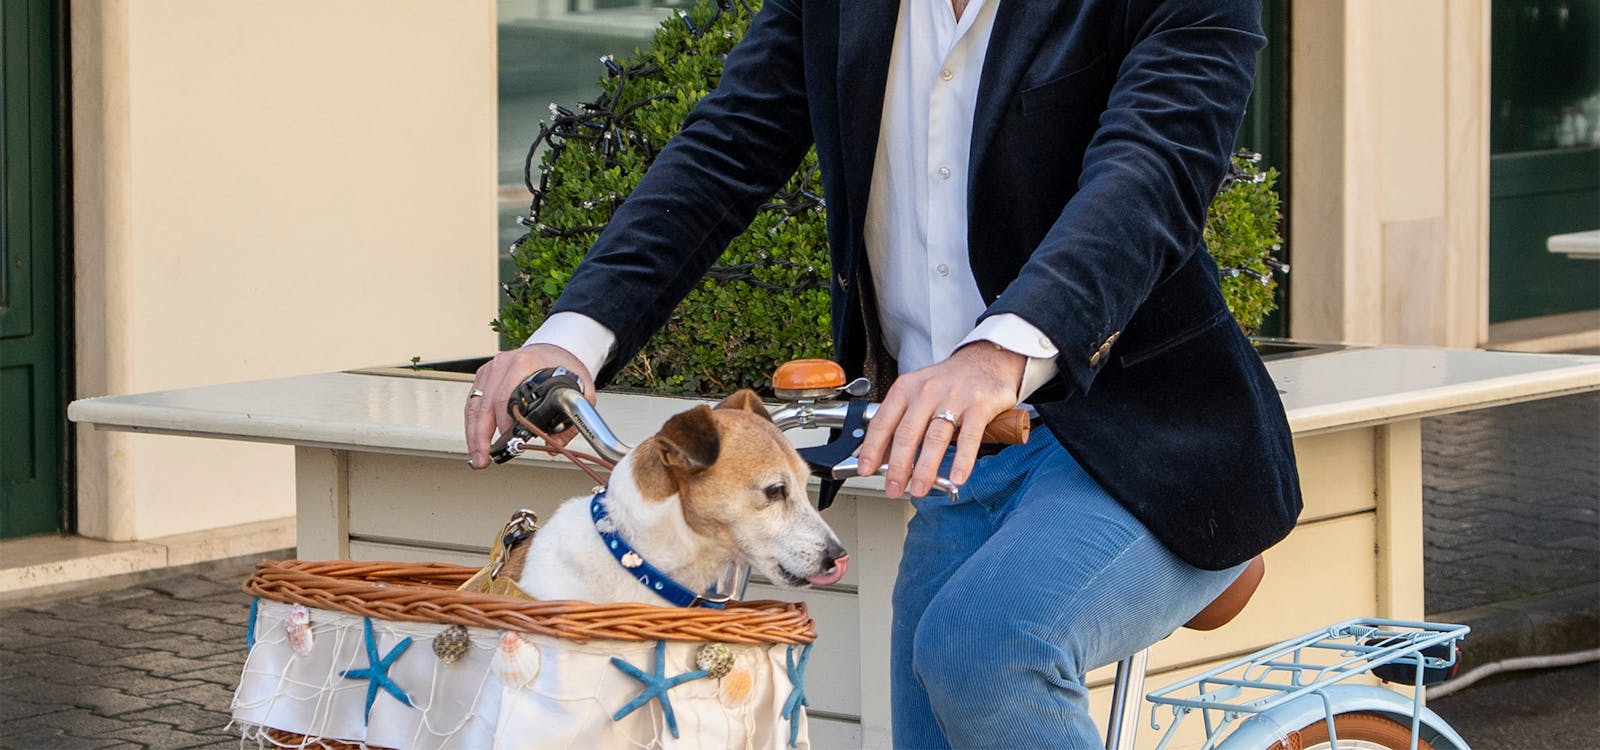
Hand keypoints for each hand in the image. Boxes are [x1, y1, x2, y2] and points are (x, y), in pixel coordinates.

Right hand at [465, 343, 595, 468]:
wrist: (553, 349)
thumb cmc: (562, 366)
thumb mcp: (578, 389)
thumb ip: (571, 418)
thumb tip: (553, 446)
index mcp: (524, 364)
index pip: (506, 397)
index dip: (504, 424)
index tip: (507, 443)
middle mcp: (503, 365)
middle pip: (485, 405)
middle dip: (481, 436)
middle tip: (483, 459)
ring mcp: (491, 370)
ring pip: (475, 406)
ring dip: (473, 434)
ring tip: (478, 457)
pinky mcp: (484, 376)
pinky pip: (473, 402)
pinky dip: (472, 423)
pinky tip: (475, 440)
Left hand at [856, 343, 1025, 497]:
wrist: (985, 359)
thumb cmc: (947, 382)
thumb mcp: (917, 393)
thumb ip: (902, 422)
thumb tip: (884, 458)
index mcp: (906, 389)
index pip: (883, 422)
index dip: (872, 449)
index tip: (865, 469)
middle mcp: (927, 392)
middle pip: (907, 434)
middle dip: (898, 467)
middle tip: (893, 489)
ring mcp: (954, 398)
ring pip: (935, 438)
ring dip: (925, 469)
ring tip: (919, 489)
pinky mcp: (979, 405)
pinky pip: (968, 438)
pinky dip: (962, 460)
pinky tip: (956, 478)